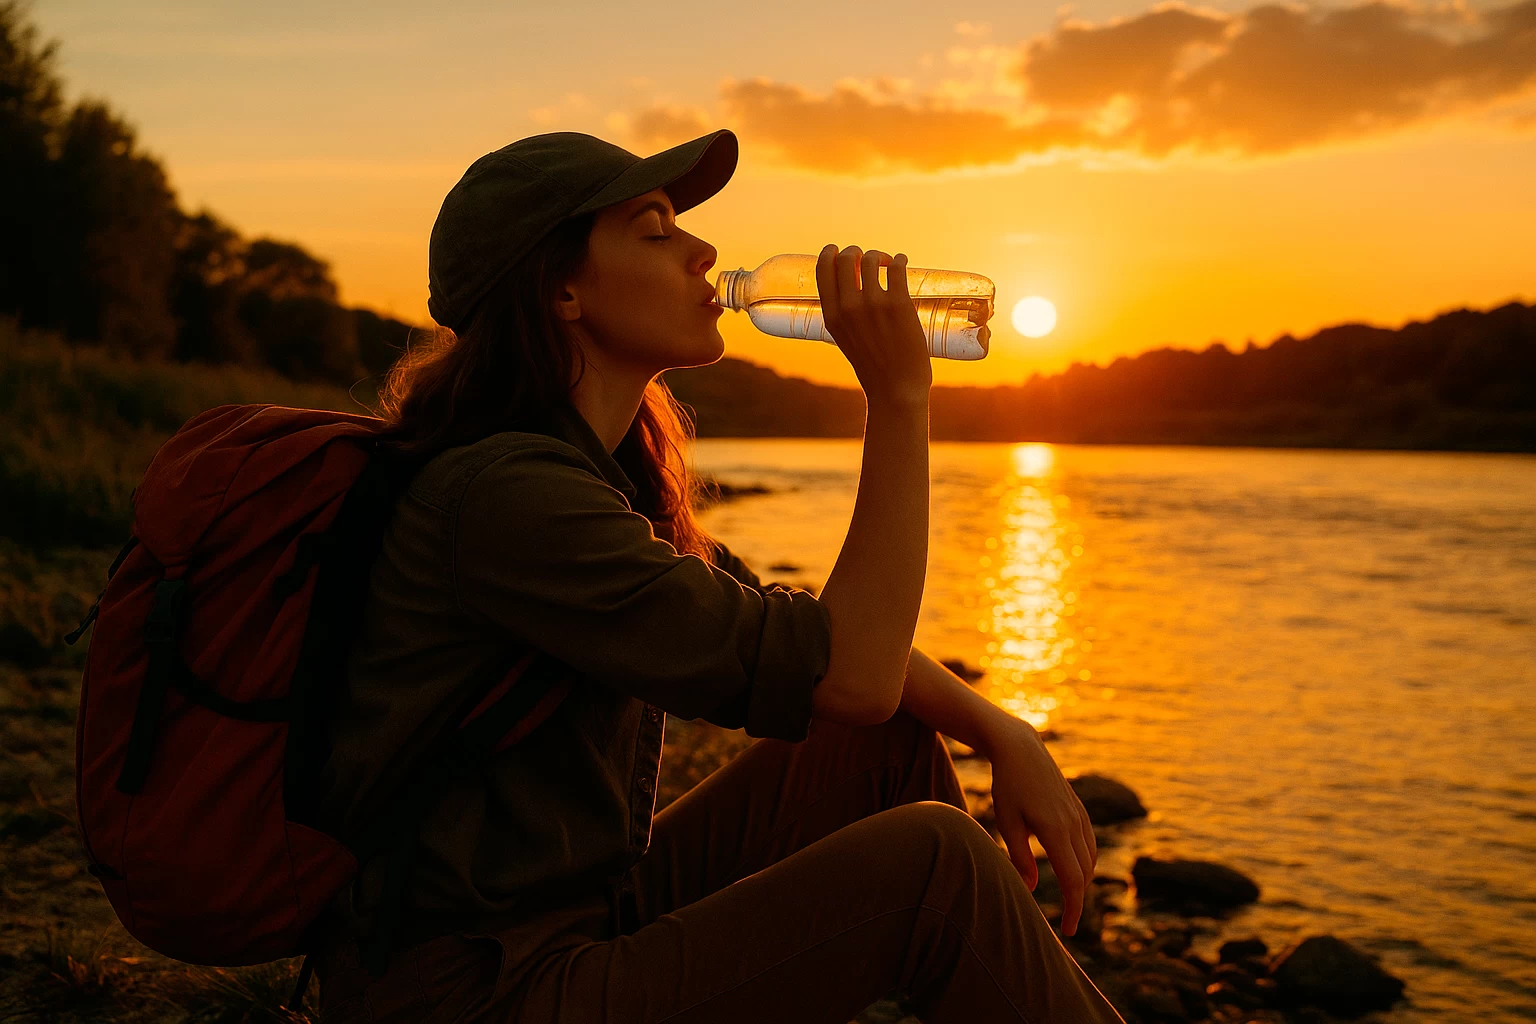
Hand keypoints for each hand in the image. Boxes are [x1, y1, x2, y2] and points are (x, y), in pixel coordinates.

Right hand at [815, 244, 932, 410]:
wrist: (896, 390)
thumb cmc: (874, 369)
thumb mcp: (846, 341)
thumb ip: (844, 317)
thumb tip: (852, 291)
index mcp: (832, 317)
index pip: (822, 269)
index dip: (829, 253)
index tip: (838, 249)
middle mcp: (849, 307)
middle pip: (846, 258)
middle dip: (856, 251)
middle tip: (867, 258)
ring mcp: (874, 304)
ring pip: (871, 258)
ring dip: (879, 255)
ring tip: (888, 263)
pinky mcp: (899, 304)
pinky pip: (897, 267)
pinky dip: (899, 259)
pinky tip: (902, 261)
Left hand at [982, 716, 1097, 934]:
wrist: (1020, 748)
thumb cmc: (1007, 786)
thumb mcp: (1007, 822)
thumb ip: (1020, 857)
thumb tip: (1031, 888)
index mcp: (1055, 830)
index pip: (1073, 880)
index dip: (1073, 909)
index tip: (1068, 931)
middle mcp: (1073, 824)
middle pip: (1085, 873)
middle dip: (1078, 901)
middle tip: (1066, 922)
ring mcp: (1079, 815)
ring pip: (1091, 859)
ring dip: (1083, 881)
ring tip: (1069, 899)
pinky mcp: (1079, 808)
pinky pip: (1090, 843)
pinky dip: (1086, 862)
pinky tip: (1075, 869)